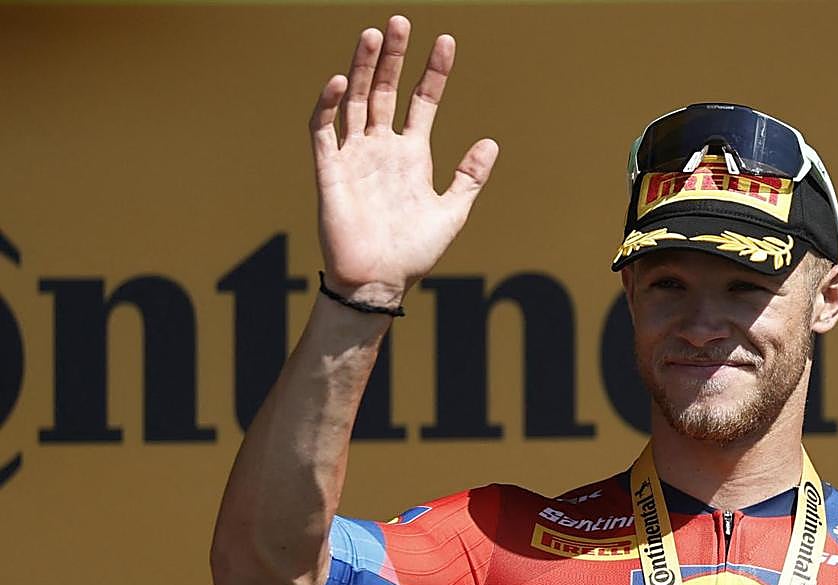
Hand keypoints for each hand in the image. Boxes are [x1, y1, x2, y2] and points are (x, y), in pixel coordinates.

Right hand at [309, 16, 498, 305]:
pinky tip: (342, 82)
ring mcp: (354, 156)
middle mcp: (381, 148)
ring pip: (356, 101)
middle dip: (394, 57)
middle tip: (401, 21)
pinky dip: (330, 105)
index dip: (433, 72)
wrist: (379, 283)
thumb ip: (469, 177)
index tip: (446, 41)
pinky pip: (324, 131)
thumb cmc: (413, 253)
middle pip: (386, 90)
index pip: (422, 101)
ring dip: (363, 68)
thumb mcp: (451, 212)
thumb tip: (491, 141)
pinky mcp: (330, 171)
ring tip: (374, 35)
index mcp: (411, 155)